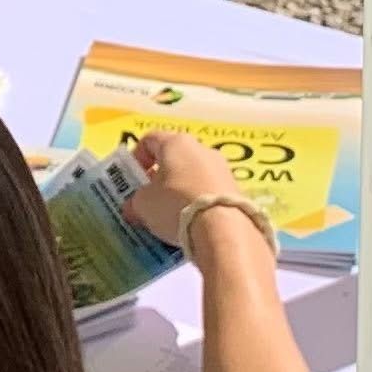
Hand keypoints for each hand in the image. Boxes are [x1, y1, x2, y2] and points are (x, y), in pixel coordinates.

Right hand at [124, 131, 251, 250]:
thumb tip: (133, 208)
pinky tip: (195, 224)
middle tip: (151, 199)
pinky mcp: (239, 192)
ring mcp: (224, 169)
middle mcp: (201, 149)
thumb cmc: (175, 205)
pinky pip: (212, 193)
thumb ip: (135, 202)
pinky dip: (201, 204)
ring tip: (174, 216)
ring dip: (182, 191)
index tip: (132, 179)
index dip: (137, 158)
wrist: (225, 231)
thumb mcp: (144, 205)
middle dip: (161, 177)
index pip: (149, 140)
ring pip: (195, 175)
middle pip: (175, 158)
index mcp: (175, 142)